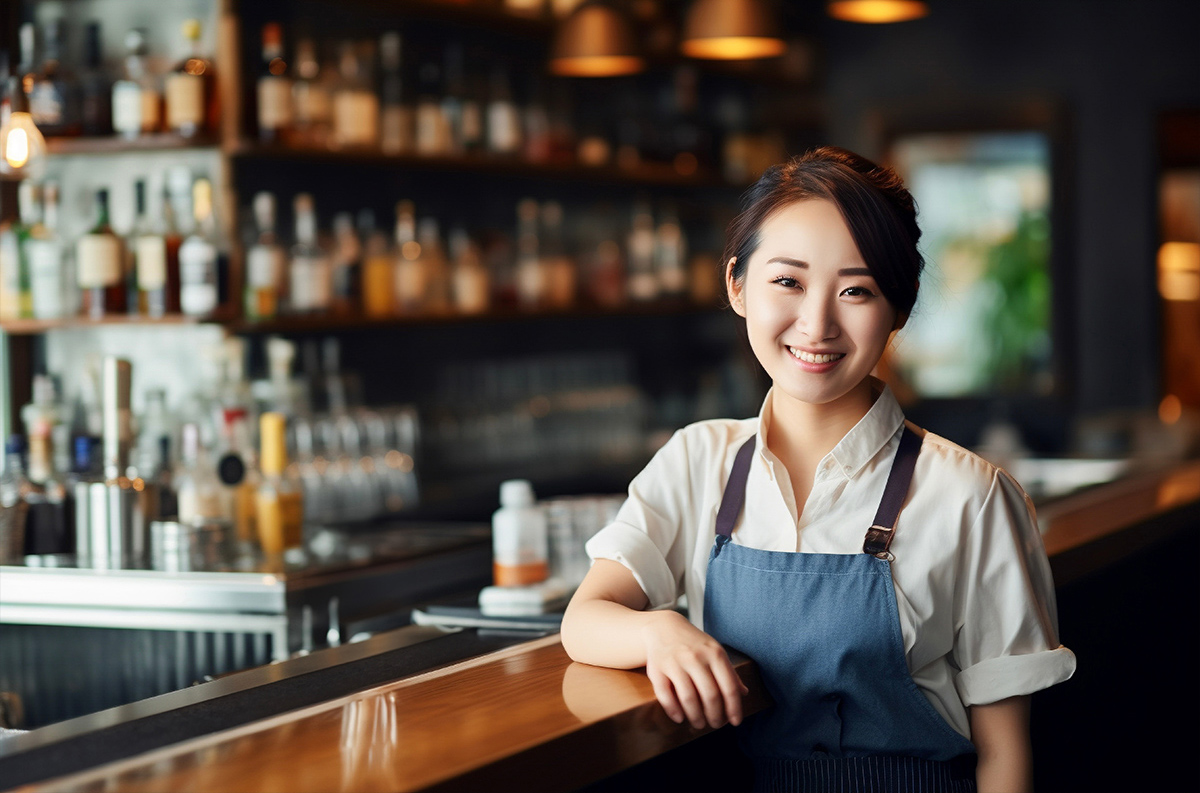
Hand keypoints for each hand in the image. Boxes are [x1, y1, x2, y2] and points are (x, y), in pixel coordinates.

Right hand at [641, 610, 748, 729]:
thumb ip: (729, 672)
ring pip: (688, 698)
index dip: (734, 708)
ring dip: (696, 717)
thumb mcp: (715, 652)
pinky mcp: (657, 668)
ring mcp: (675, 662)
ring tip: (699, 724)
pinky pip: (665, 695)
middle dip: (715, 716)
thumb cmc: (694, 644)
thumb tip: (744, 693)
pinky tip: (680, 718)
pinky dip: (673, 710)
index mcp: (714, 654)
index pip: (729, 687)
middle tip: (715, 725)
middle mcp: (695, 657)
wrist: (663, 627)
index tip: (735, 722)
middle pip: (710, 695)